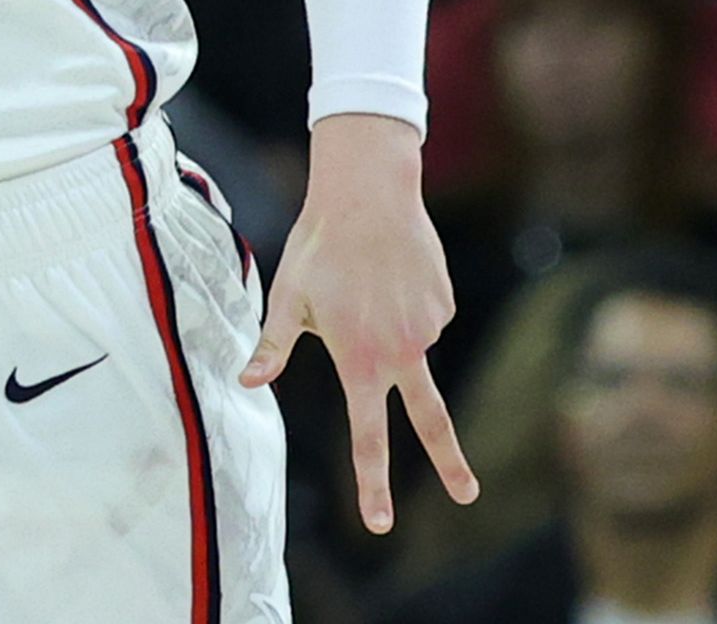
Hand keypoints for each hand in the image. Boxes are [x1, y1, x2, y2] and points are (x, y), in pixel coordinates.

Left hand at [242, 113, 479, 533]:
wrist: (370, 194)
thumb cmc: (318, 247)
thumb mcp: (287, 298)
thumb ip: (272, 347)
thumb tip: (247, 383)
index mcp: (361, 360)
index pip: (369, 436)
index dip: (373, 482)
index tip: (380, 522)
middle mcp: (403, 352)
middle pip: (432, 420)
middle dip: (450, 463)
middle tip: (468, 496)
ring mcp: (430, 328)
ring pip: (406, 343)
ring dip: (385, 323)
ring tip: (361, 276)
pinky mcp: (446, 303)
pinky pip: (421, 315)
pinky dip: (403, 302)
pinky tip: (387, 270)